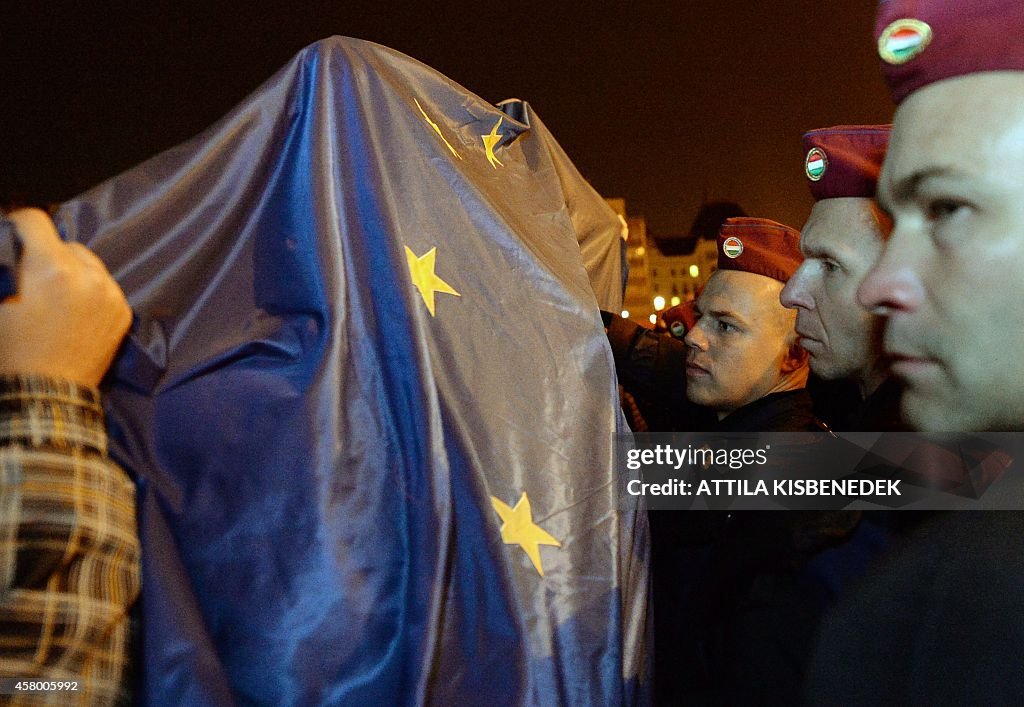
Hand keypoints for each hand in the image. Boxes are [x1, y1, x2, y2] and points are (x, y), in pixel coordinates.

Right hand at [0, 208, 131, 386]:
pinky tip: (74, 310)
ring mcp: (111, 294)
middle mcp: (88, 275)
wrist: (45, 394)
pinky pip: (105, 286)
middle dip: (46, 253)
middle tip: (32, 277)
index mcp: (51, 268)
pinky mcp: (123, 312)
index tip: (12, 235)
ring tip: (55, 294)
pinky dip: (90, 290)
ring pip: (88, 263)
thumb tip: (10, 241)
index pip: (36, 219)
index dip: (18, 224)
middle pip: (65, 242)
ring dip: (71, 270)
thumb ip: (6, 266)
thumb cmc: (8, 349)